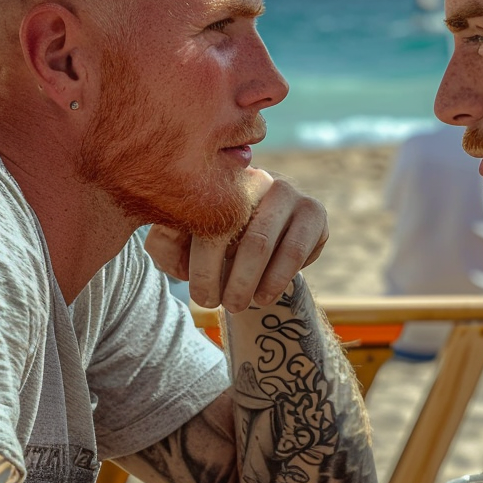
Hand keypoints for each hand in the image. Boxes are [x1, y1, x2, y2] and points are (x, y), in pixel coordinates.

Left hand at [145, 169, 327, 312]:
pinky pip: (294, 251)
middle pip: (226, 231)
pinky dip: (276, 280)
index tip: (192, 290)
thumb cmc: (219, 238)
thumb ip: (168, 240)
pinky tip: (264, 297)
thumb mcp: (187, 240)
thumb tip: (169, 243)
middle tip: (211, 304)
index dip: (195, 261)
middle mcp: (254, 177)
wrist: (270, 239)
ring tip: (236, 306)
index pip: (198, 218)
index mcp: (216, 177)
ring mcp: (288, 191)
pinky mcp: (314, 212)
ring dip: (245, 283)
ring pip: (260, 243)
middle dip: (217, 276)